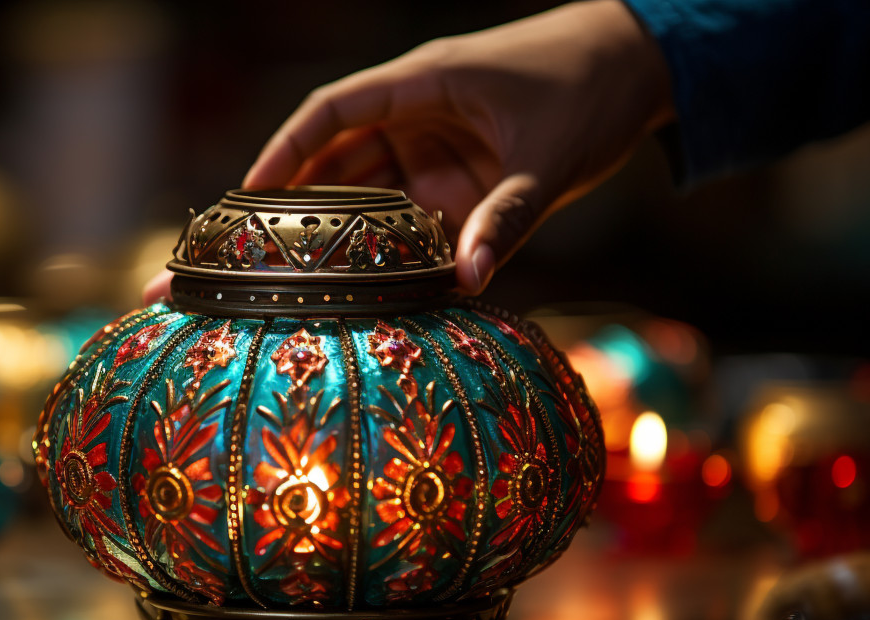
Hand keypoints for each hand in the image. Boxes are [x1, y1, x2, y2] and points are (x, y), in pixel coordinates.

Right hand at [242, 0, 673, 294]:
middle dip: (299, 200)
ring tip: (299, 274)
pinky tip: (370, 280)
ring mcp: (436, 148)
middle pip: (339, 157)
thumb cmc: (592, 86)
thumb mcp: (550, 156)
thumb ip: (508, 218)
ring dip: (342, 228)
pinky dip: (392, 244)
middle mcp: (419, 115)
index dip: (286, 148)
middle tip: (259, 250)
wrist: (642, 67)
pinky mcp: (458, 177)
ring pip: (370, 189)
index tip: (249, 190)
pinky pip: (412, 213)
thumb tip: (466, 279)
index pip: (334, 110)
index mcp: (427, 83)